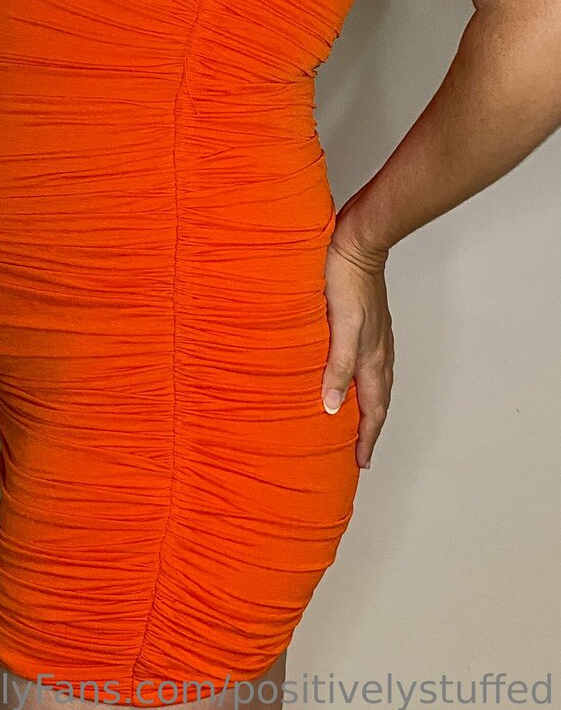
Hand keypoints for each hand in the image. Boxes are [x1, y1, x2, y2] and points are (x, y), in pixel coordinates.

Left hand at [321, 214, 393, 469]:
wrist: (358, 246)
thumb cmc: (346, 283)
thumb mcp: (340, 328)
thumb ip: (336, 367)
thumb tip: (330, 408)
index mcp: (373, 359)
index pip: (373, 410)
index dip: (367, 438)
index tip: (361, 463)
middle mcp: (379, 353)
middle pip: (378, 401)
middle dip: (371, 429)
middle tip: (361, 453)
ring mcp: (376, 338)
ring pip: (375, 384)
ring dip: (368, 408)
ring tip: (356, 424)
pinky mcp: (368, 325)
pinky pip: (368, 365)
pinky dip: (362, 383)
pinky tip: (350, 378)